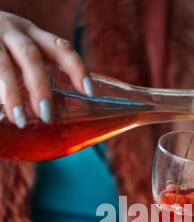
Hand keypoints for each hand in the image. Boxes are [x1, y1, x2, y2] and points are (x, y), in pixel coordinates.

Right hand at [0, 11, 92, 126]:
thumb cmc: (1, 47)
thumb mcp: (20, 51)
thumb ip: (35, 72)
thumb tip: (56, 111)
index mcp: (32, 33)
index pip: (60, 47)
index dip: (76, 68)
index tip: (88, 91)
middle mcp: (13, 31)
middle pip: (30, 57)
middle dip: (39, 87)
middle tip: (46, 115)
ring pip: (4, 65)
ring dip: (12, 95)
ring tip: (20, 120)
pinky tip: (0, 111)